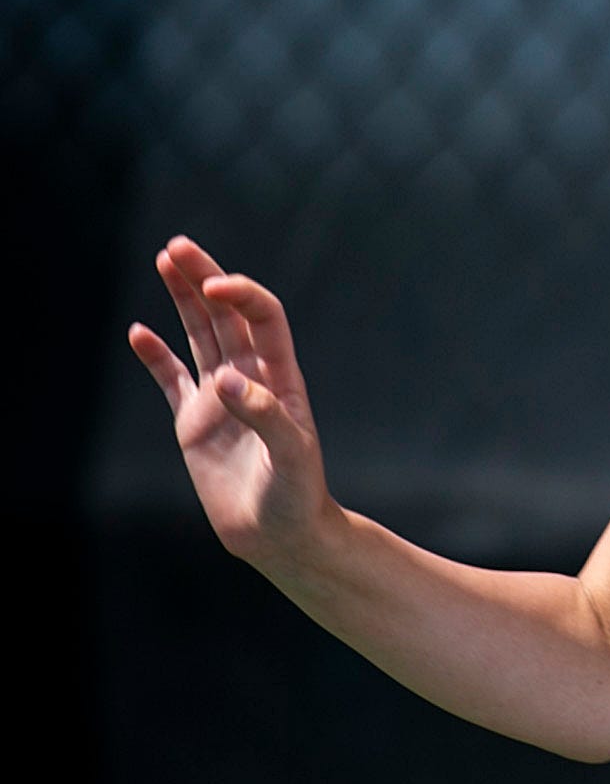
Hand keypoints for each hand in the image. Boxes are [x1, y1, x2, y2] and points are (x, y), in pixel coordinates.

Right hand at [127, 237, 337, 566]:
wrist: (280, 537)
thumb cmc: (297, 497)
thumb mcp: (290, 456)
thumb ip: (263, 416)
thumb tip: (225, 381)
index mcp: (280, 378)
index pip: (262, 319)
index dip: (241, 296)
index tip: (215, 287)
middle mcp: (249, 380)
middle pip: (225, 316)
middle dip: (203, 280)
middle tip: (177, 247)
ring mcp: (220, 399)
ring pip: (198, 337)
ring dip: (181, 301)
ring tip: (164, 260)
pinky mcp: (194, 423)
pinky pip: (171, 380)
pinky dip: (155, 356)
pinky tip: (138, 331)